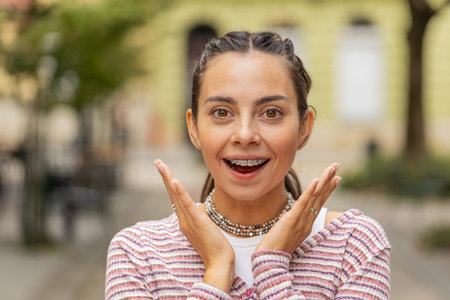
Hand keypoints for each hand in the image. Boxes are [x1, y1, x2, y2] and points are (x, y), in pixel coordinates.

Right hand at [154, 159, 234, 291]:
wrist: (219, 263)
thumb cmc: (215, 248)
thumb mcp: (206, 229)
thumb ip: (200, 220)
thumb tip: (200, 210)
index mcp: (185, 221)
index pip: (176, 198)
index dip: (169, 183)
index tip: (165, 171)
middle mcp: (183, 219)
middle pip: (172, 194)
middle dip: (164, 176)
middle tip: (157, 161)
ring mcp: (188, 220)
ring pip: (176, 195)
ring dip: (168, 178)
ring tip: (160, 165)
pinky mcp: (197, 221)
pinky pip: (186, 204)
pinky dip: (179, 192)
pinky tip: (173, 181)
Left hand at [256, 163, 340, 253]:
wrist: (270, 260)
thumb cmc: (276, 247)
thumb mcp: (288, 232)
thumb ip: (294, 222)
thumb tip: (294, 214)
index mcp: (307, 223)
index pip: (320, 203)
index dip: (328, 189)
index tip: (336, 177)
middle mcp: (307, 221)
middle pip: (320, 197)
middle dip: (329, 180)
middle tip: (337, 165)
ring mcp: (301, 221)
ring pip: (315, 198)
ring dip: (323, 181)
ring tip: (331, 168)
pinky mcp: (292, 220)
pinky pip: (302, 204)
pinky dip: (310, 191)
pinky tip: (315, 180)